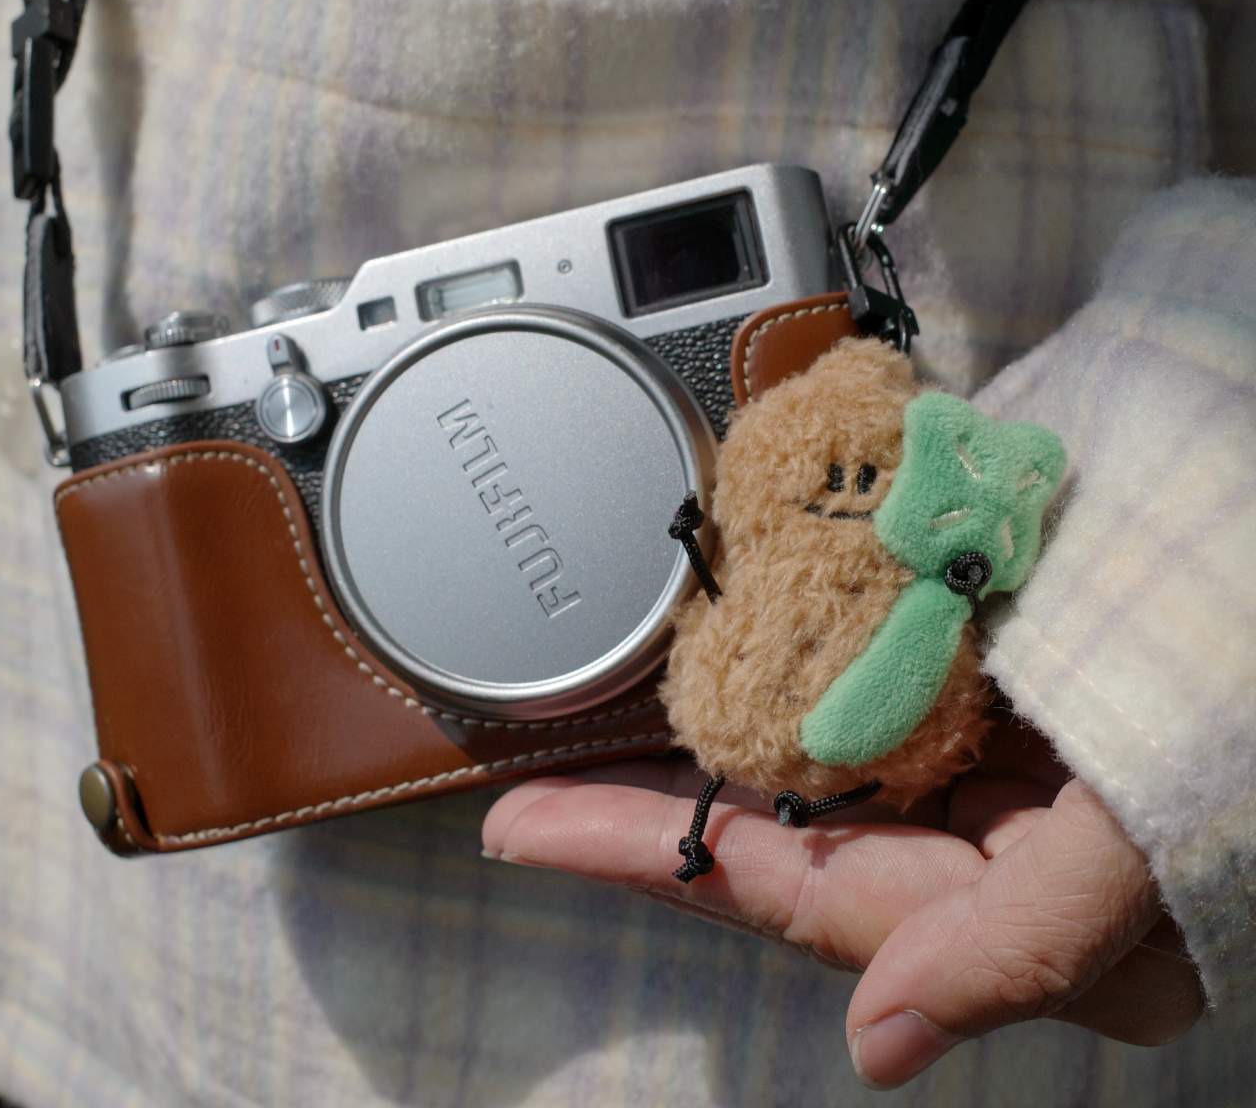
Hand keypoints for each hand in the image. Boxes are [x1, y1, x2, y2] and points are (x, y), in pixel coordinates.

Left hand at [481, 708, 1203, 1088]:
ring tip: (597, 726)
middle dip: (651, 814)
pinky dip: (780, 681)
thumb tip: (880, 1044)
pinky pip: (853, 697)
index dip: (644, 856)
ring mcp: (978, 761)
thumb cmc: (1236, 716)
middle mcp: (982, 845)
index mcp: (1015, 908)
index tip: (520, 827)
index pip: (788, 889)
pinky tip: (723, 661)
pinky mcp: (981, 687)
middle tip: (529, 785)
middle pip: (778, 834)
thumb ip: (1026, 942)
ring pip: (807, 765)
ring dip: (703, 746)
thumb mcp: (1146, 845)